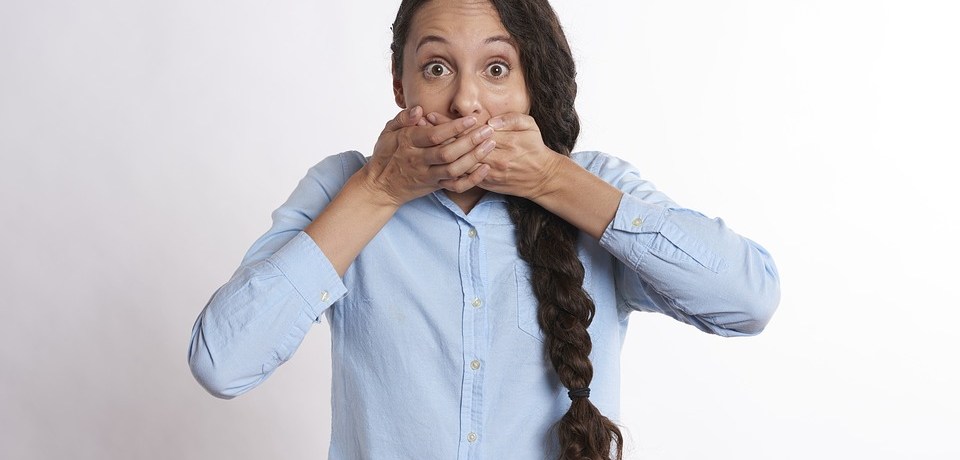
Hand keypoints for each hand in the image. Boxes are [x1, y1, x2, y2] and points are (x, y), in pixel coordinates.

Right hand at [361, 106, 495, 206]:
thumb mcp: (387, 132)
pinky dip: (472, 179)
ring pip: (454, 169)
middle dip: (470, 141)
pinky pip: (456, 186)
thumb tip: (419, 110)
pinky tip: (485, 168)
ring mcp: (428, 175)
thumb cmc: (385, 155)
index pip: (434, 135)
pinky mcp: (435, 186)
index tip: (471, 118)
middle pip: (448, 153)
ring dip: (474, 157)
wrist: (381, 186)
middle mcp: (419, 160)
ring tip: (490, 144)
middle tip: (487, 130)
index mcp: (408, 143)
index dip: (454, 127)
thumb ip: (402, 118)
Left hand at [428, 112, 563, 199]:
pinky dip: (448, 170)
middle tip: (417, 128)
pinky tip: (434, 162)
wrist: (542, 177)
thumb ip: (511, 119)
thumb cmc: (535, 148)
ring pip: (458, 163)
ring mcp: (488, 173)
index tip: (430, 115)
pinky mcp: (486, 184)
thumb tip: (490, 121)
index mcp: (502, 140)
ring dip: (439, 152)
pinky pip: (464, 178)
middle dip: (437, 137)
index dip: (447, 123)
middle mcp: (493, 158)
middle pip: (459, 146)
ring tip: (420, 144)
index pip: (468, 130)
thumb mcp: (530, 126)